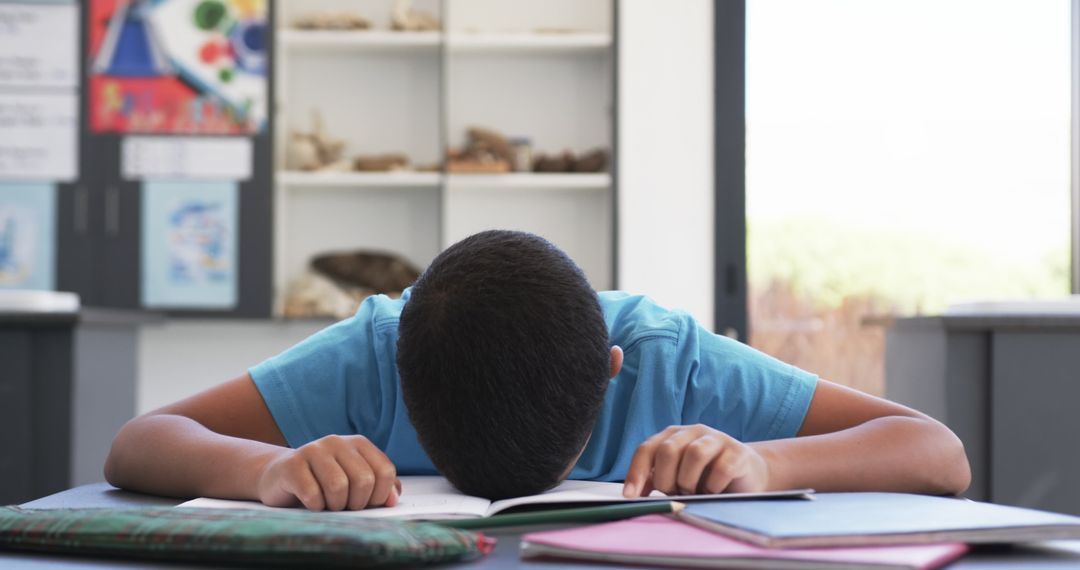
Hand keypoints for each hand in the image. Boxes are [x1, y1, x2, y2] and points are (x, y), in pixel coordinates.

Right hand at [256, 434, 400, 510]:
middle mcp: (337, 442)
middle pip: (364, 480)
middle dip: (357, 503)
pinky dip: (315, 507)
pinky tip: (310, 503)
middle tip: (344, 506)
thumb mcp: (354, 483)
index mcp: (358, 444)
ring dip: (335, 506)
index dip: (379, 495)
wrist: (278, 477)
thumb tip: (393, 500)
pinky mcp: (291, 465)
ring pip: (338, 487)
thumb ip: (380, 488)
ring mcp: (313, 450)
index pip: (385, 471)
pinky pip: (312, 494)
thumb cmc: (322, 483)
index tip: (367, 503)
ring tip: (328, 505)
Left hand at [623, 424, 769, 496]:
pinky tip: (713, 491)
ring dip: (689, 480)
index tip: (630, 497)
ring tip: (693, 492)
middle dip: (666, 478)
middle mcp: (692, 432)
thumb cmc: (705, 477)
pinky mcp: (738, 452)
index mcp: (672, 436)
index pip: (646, 449)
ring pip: (694, 454)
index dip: (636, 473)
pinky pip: (721, 468)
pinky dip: (713, 485)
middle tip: (674, 492)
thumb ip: (654, 480)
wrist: (747, 474)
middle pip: (668, 450)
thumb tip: (631, 496)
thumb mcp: (676, 477)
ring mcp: (717, 439)